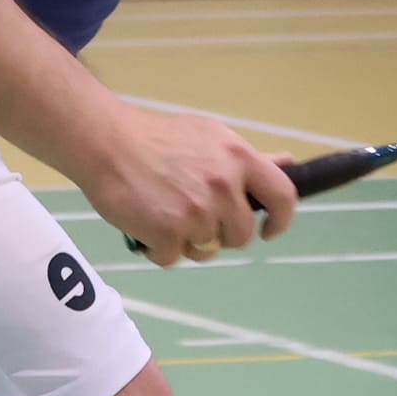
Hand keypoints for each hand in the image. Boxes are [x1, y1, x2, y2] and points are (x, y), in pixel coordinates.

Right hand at [79, 107, 295, 265]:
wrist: (107, 143)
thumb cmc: (160, 139)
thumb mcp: (210, 137)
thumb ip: (250, 158)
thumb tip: (289, 163)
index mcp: (238, 157)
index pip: (282, 197)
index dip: (281, 220)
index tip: (270, 229)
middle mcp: (223, 186)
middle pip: (241, 235)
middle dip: (221, 233)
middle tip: (196, 217)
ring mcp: (196, 212)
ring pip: (207, 250)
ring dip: (189, 242)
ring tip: (167, 216)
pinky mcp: (168, 233)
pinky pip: (174, 258)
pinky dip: (159, 249)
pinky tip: (147, 224)